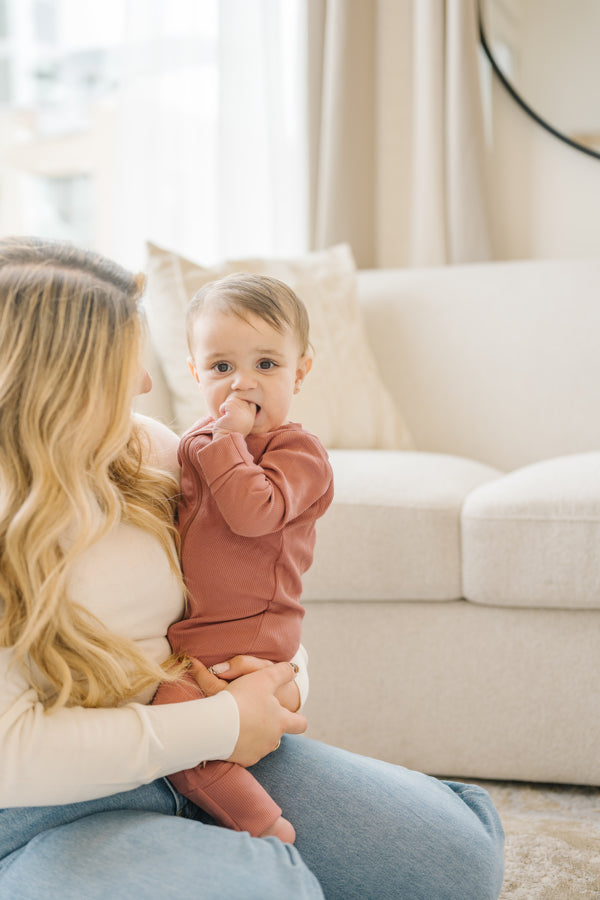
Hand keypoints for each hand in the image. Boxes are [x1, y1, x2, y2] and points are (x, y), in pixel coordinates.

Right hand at [188, 658, 306, 766]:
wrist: (214, 725)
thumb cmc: (242, 699)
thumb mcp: (264, 677)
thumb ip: (282, 672)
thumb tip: (294, 670)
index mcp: (281, 721)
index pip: (300, 724)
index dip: (298, 718)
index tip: (293, 714)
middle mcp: (272, 740)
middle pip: (276, 732)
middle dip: (268, 723)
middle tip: (254, 710)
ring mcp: (257, 752)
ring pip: (260, 742)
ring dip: (253, 733)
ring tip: (239, 720)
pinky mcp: (241, 760)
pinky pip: (244, 751)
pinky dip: (239, 743)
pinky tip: (229, 733)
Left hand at [212, 396, 256, 437]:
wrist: (225, 441)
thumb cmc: (229, 431)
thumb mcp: (240, 420)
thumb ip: (242, 410)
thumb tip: (237, 396)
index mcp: (252, 416)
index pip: (250, 401)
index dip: (241, 403)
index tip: (234, 412)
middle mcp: (250, 413)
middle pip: (240, 398)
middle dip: (232, 404)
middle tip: (229, 415)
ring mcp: (243, 412)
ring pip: (233, 399)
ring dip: (226, 407)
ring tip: (227, 417)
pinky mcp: (234, 411)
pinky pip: (226, 403)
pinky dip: (222, 409)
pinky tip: (224, 418)